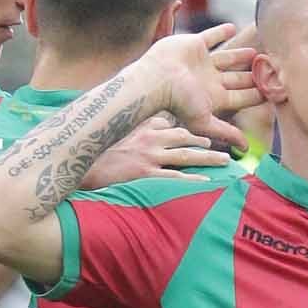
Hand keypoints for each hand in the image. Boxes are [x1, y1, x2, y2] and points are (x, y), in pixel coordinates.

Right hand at [85, 119, 231, 187]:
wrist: (83, 166)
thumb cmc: (100, 154)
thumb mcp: (119, 136)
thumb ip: (136, 131)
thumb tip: (153, 129)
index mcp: (143, 127)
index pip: (171, 125)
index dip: (188, 131)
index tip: (202, 136)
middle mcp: (150, 139)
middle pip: (184, 137)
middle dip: (204, 142)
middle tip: (220, 146)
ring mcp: (149, 156)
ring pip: (185, 155)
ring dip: (207, 158)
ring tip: (224, 161)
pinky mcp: (146, 174)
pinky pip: (175, 177)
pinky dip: (192, 179)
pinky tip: (207, 182)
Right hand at [145, 28, 259, 149]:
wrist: (157, 79)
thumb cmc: (178, 103)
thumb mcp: (205, 122)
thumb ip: (226, 133)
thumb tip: (246, 150)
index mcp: (215, 97)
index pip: (243, 96)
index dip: (258, 94)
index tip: (274, 90)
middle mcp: (210, 80)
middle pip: (238, 78)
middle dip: (253, 75)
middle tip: (270, 68)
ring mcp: (203, 62)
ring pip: (228, 58)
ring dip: (241, 55)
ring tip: (254, 52)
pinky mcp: (194, 45)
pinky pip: (211, 37)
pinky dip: (221, 32)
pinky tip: (232, 28)